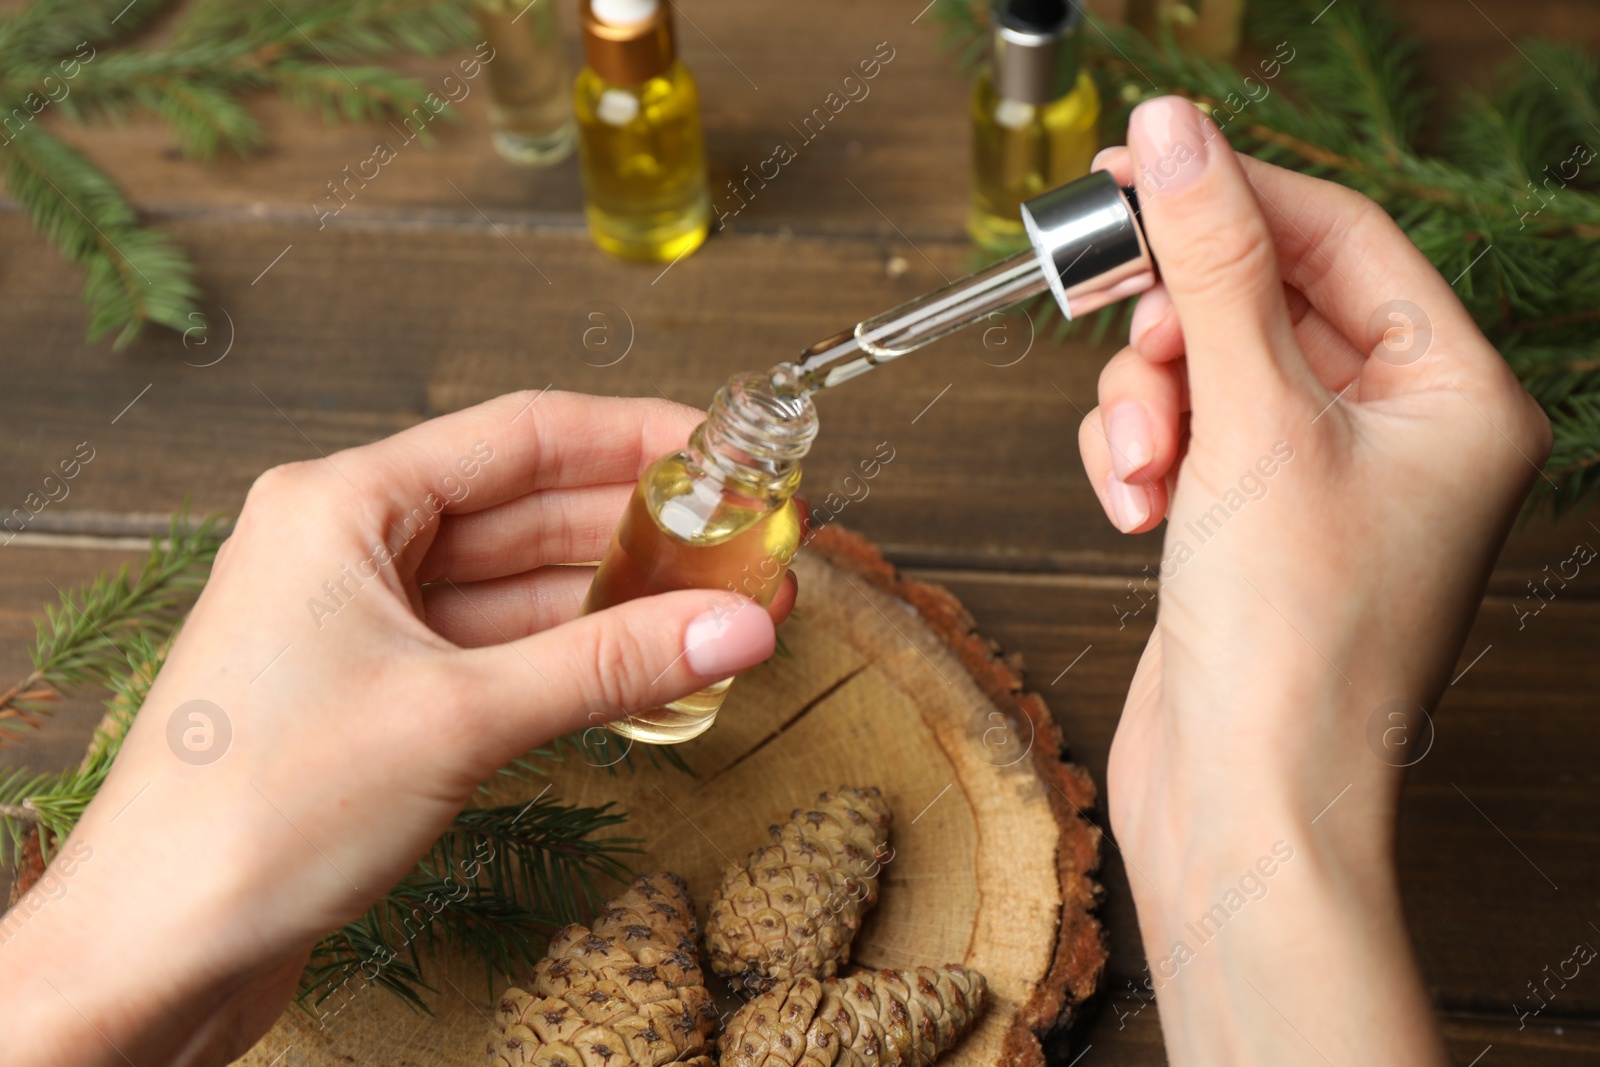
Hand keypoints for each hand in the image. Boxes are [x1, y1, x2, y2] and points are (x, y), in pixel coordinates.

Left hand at [0, 391, 792, 1066]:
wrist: (152, 953)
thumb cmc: (254, 816)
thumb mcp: (459, 720)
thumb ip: (609, 665)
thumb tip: (736, 625)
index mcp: (341, 505)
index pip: (519, 435)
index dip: (633, 437)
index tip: (722, 450)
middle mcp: (348, 548)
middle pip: (525, 509)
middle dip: (639, 530)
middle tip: (741, 545)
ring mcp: (360, 624)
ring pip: (517, 588)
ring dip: (614, 601)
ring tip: (718, 609)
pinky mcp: (376, 696)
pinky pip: (496, 653)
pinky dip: (571, 660)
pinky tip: (646, 668)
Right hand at [1079, 99, 1548, 1063]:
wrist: (1244, 805)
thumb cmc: (1293, 647)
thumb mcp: (1252, 421)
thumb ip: (1211, 265)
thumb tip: (1175, 136)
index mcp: (1451, 394)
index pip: (1337, 235)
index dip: (1230, 192)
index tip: (1133, 163)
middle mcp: (1394, 431)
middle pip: (1261, 299)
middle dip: (1177, 324)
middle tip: (1112, 316)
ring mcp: (1316, 480)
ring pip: (1203, 367)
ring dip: (1145, 402)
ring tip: (1139, 469)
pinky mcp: (1245, 522)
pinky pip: (1177, 433)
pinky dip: (1137, 454)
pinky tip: (1131, 508)